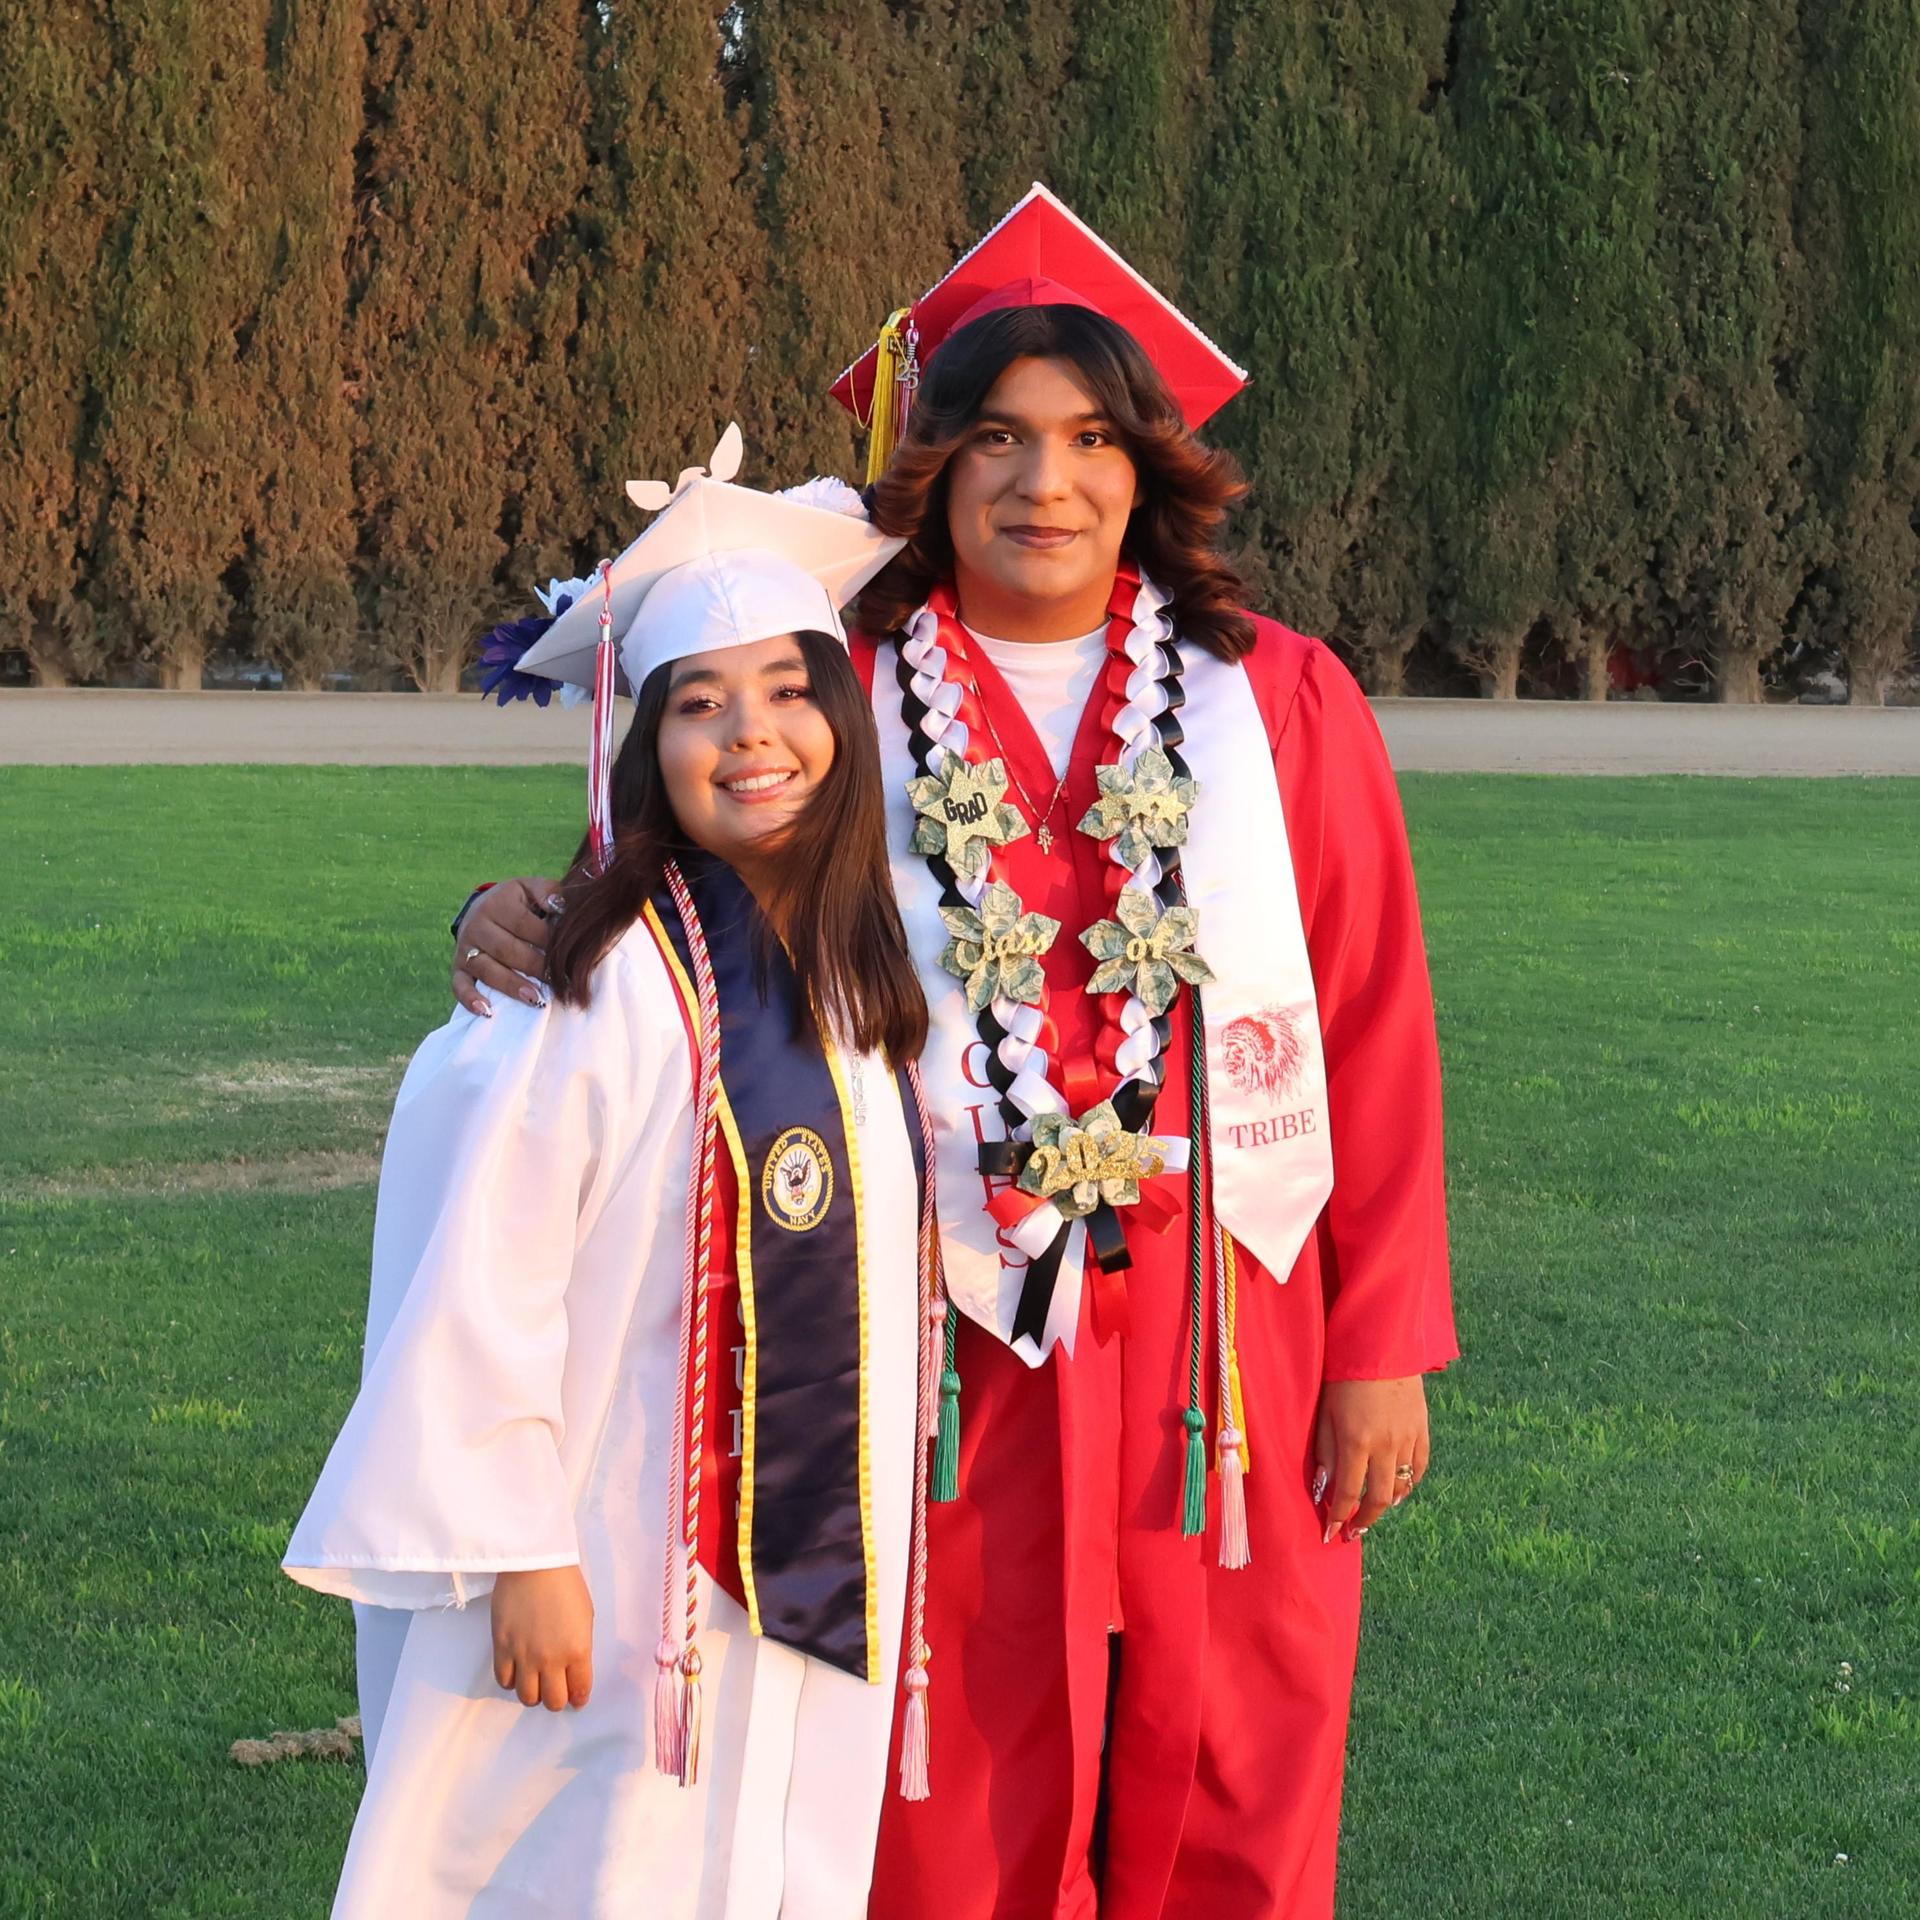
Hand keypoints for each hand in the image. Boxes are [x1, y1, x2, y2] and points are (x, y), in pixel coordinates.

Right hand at [454, 875, 562, 1014]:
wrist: (484, 908)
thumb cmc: (519, 902)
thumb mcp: (533, 888)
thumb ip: (550, 893)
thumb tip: (563, 908)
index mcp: (498, 903)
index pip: (525, 924)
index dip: (548, 941)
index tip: (571, 957)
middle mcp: (477, 925)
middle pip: (507, 949)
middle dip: (536, 967)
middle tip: (560, 982)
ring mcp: (465, 948)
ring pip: (487, 969)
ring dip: (511, 986)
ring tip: (536, 1000)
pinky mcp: (458, 967)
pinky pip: (459, 985)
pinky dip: (470, 999)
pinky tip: (488, 1012)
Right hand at [490, 1565, 594, 1709]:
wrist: (535, 1564)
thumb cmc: (566, 1585)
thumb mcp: (585, 1617)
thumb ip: (579, 1647)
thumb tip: (573, 1667)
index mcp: (577, 1650)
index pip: (579, 1691)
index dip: (578, 1697)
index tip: (576, 1697)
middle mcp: (551, 1660)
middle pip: (553, 1701)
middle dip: (556, 1699)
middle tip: (555, 1688)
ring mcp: (524, 1656)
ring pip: (527, 1698)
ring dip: (533, 1694)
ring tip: (535, 1681)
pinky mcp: (502, 1648)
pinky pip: (504, 1681)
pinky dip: (511, 1681)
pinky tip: (517, 1671)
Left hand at [1312, 1375, 1430, 1543]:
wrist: (1380, 1344)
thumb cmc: (1342, 1375)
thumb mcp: (1325, 1412)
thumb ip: (1325, 1452)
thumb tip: (1323, 1490)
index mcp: (1356, 1441)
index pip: (1347, 1493)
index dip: (1339, 1518)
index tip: (1331, 1535)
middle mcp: (1385, 1445)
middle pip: (1379, 1499)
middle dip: (1365, 1520)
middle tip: (1354, 1532)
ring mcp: (1408, 1438)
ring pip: (1402, 1486)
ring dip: (1387, 1503)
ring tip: (1372, 1510)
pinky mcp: (1423, 1428)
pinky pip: (1420, 1467)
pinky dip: (1410, 1483)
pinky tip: (1399, 1489)